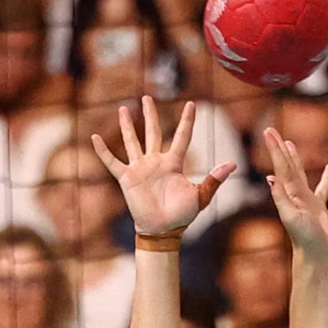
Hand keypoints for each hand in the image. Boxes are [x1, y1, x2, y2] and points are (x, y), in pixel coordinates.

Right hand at [91, 97, 233, 235]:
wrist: (163, 230)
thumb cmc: (183, 215)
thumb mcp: (201, 195)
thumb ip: (214, 179)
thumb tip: (233, 164)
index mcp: (174, 164)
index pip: (183, 137)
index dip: (187, 121)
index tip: (192, 104)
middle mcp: (156, 162)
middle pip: (153, 132)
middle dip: (150, 115)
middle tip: (147, 97)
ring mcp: (140, 168)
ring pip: (133, 141)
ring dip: (127, 126)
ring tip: (123, 108)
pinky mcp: (127, 178)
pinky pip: (112, 161)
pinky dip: (103, 151)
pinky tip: (94, 137)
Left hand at [263, 126, 327, 254]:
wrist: (313, 253)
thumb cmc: (303, 238)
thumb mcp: (290, 217)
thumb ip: (281, 198)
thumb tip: (271, 178)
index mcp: (289, 193)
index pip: (281, 166)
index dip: (276, 149)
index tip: (269, 132)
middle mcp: (295, 194)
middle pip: (287, 165)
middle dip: (280, 149)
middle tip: (272, 131)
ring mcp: (306, 199)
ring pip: (300, 172)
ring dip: (295, 158)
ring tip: (290, 143)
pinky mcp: (318, 206)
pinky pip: (323, 188)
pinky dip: (326, 178)